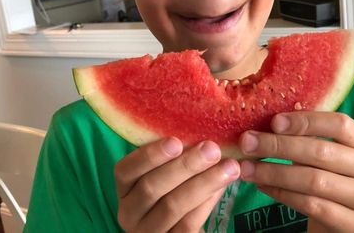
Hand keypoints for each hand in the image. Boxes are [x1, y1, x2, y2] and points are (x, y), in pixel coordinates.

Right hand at [114, 137, 239, 231]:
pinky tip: (222, 186)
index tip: (176, 141)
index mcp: (124, 187)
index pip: (125, 170)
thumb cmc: (170, 188)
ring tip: (229, 167)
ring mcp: (147, 232)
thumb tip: (201, 130)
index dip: (149, 155)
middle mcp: (129, 212)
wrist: (173, 227)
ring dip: (204, 183)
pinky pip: (188, 224)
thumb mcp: (163, 171)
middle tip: (212, 149)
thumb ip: (172, 155)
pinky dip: (207, 203)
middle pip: (152, 187)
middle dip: (185, 166)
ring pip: (172, 206)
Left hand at [238, 111, 353, 231]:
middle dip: (278, 146)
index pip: (340, 125)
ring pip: (313, 180)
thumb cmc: (335, 180)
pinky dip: (282, 194)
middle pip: (321, 152)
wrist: (350, 222)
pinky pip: (312, 206)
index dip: (305, 121)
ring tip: (247, 167)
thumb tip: (270, 122)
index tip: (274, 122)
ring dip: (273, 172)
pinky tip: (262, 185)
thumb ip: (309, 139)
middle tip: (247, 142)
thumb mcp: (330, 156)